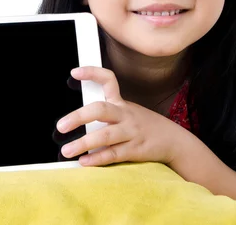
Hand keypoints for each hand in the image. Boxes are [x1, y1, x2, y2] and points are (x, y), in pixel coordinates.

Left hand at [56, 66, 184, 166]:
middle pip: (101, 109)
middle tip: (61, 126)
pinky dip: (97, 158)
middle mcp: (126, 114)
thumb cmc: (144, 126)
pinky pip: (114, 154)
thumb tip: (76, 118)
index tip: (74, 72)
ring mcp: (131, 132)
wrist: (174, 140)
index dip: (92, 73)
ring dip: (84, 143)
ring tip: (67, 150)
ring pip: (105, 135)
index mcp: (122, 103)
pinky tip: (84, 161)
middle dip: (79, 117)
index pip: (108, 80)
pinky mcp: (135, 150)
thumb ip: (107, 112)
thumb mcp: (128, 112)